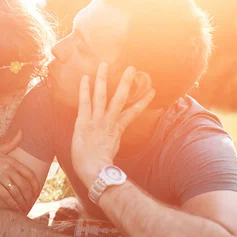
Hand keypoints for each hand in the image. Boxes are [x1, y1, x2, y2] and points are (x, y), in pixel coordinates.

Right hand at [0, 131, 40, 211]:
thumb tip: (21, 131)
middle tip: (30, 202)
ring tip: (24, 207)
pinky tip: (15, 208)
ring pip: (16, 192)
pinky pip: (6, 196)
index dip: (35, 184)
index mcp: (12, 161)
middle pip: (24, 185)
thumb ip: (12, 142)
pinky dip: (12, 203)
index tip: (36, 192)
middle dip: (29, 195)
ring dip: (22, 201)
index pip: (29, 174)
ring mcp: (0, 176)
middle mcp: (8, 169)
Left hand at [71, 63, 154, 186]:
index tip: (152, 91)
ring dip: (103, 79)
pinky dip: (84, 89)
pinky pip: (84, 102)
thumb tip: (112, 140)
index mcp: (117, 129)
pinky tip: (84, 77)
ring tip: (104, 64)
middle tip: (133, 68)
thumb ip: (112, 142)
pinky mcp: (84, 122)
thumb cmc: (100, 167)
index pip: (133, 112)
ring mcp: (97, 120)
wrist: (95, 172)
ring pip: (102, 95)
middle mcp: (109, 122)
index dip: (143, 101)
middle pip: (120, 98)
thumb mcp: (111, 152)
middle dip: (127, 82)